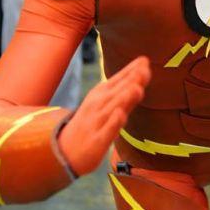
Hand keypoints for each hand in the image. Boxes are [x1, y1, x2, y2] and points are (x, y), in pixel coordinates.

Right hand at [58, 56, 150, 175]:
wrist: (64, 150)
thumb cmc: (92, 123)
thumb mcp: (107, 105)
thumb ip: (127, 93)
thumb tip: (144, 73)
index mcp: (101, 93)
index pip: (119, 79)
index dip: (132, 70)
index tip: (145, 60)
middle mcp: (98, 105)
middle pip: (118, 91)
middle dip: (131, 80)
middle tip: (145, 69)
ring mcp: (97, 122)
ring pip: (113, 108)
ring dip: (124, 97)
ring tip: (137, 87)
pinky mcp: (97, 140)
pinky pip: (107, 130)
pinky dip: (114, 122)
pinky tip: (120, 114)